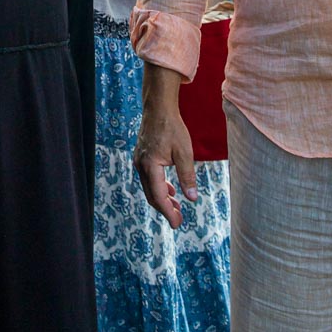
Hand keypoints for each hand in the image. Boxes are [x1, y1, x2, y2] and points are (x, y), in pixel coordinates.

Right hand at [133, 66, 197, 228]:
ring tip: (176, 207)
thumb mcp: (184, 153)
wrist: (158, 108)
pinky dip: (159, 188)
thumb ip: (187, 176)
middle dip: (165, 209)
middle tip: (178, 220)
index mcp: (150, 166)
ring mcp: (139, 160)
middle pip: (151, 195)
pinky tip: (170, 190)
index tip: (177, 223)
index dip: (168, 212)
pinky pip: (148, 178)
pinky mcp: (142, 156)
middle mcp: (141, 165)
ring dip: (162, 199)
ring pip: (149, 187)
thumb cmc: (172, 128)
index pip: (159, 196)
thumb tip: (192, 198)